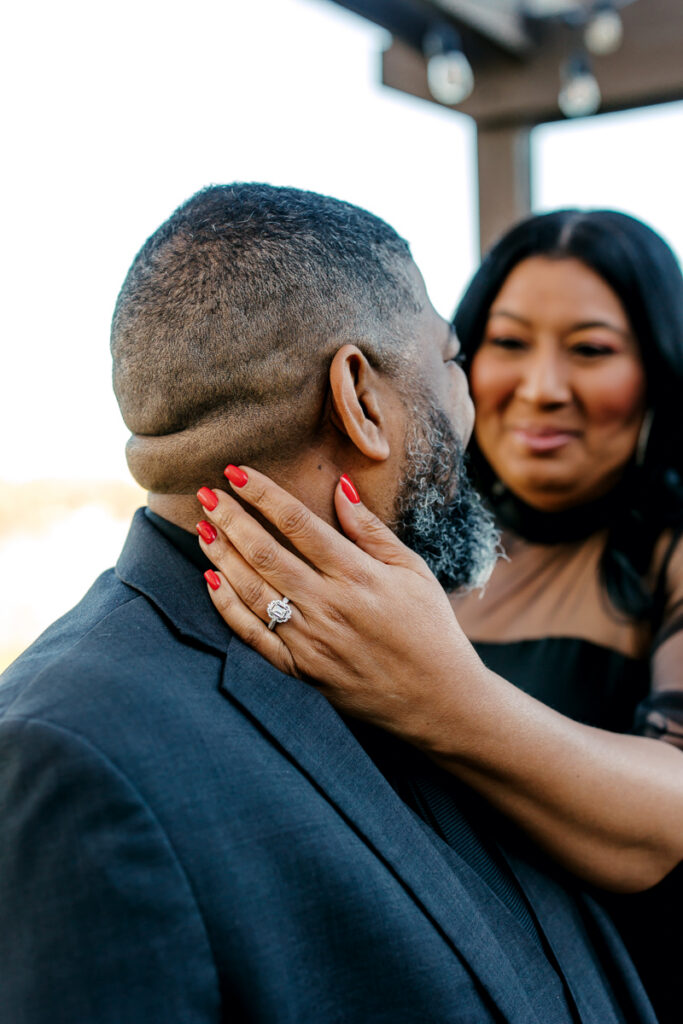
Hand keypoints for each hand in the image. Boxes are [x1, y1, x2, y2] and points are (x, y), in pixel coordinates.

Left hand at [196, 467, 486, 747]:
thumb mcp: (413, 571)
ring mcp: (310, 641)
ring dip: (222, 556)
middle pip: (264, 553)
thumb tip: (339, 485)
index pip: (297, 522)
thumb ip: (371, 530)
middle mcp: (328, 605)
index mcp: (358, 575)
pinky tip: (211, 580)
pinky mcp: (300, 671)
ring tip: (202, 528)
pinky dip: (227, 607)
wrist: (438, 701)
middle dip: (229, 518)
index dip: (262, 494)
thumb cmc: (431, 629)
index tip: (236, 471)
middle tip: (205, 493)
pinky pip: (252, 636)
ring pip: (251, 590)